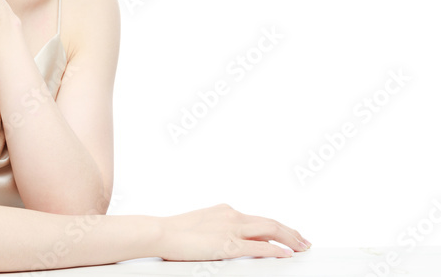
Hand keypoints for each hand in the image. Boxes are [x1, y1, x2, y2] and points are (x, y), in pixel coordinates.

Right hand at [157, 203, 309, 260]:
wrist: (160, 232)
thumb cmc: (173, 231)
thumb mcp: (201, 225)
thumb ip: (217, 230)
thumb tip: (224, 240)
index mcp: (224, 211)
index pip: (258, 219)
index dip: (276, 226)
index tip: (287, 233)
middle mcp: (232, 216)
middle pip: (270, 222)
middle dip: (290, 232)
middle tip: (303, 240)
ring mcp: (231, 229)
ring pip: (270, 230)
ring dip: (290, 238)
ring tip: (302, 246)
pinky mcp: (228, 245)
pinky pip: (260, 247)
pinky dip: (276, 250)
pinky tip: (287, 254)